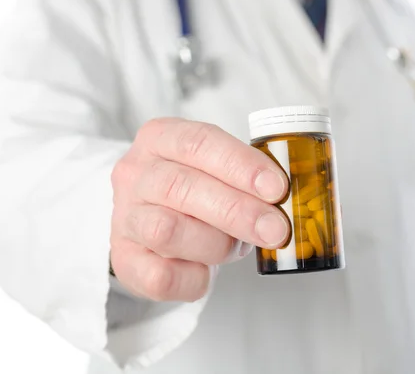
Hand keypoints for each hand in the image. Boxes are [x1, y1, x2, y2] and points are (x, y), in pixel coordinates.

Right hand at [109, 118, 288, 301]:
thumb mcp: (220, 172)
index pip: (199, 142)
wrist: (154, 226)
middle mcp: (135, 172)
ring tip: (235, 246)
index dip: (241, 165)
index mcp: (161, 137)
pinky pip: (160, 276)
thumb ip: (248, 179)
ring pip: (167, 230)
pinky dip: (194, 278)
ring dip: (215, 243)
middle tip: (276, 229)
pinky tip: (207, 271)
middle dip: (237, 210)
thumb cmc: (199, 194)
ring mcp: (124, 216)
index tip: (277, 188)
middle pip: (182, 187)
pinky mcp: (124, 258)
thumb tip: (291, 201)